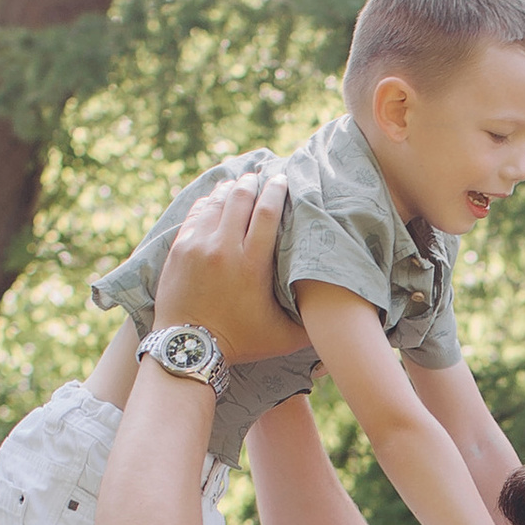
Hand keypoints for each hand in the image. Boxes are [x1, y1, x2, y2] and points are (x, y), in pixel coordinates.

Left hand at [154, 171, 300, 363]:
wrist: (189, 348)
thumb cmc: (240, 343)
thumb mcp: (283, 337)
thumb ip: (312, 323)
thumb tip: (344, 313)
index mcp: (253, 264)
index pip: (268, 211)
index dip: (277, 190)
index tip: (283, 179)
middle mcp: (225, 248)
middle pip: (241, 198)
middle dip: (254, 183)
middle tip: (262, 176)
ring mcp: (199, 245)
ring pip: (217, 201)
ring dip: (231, 189)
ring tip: (241, 183)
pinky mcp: (180, 248)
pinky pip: (197, 212)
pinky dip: (209, 201)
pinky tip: (217, 198)